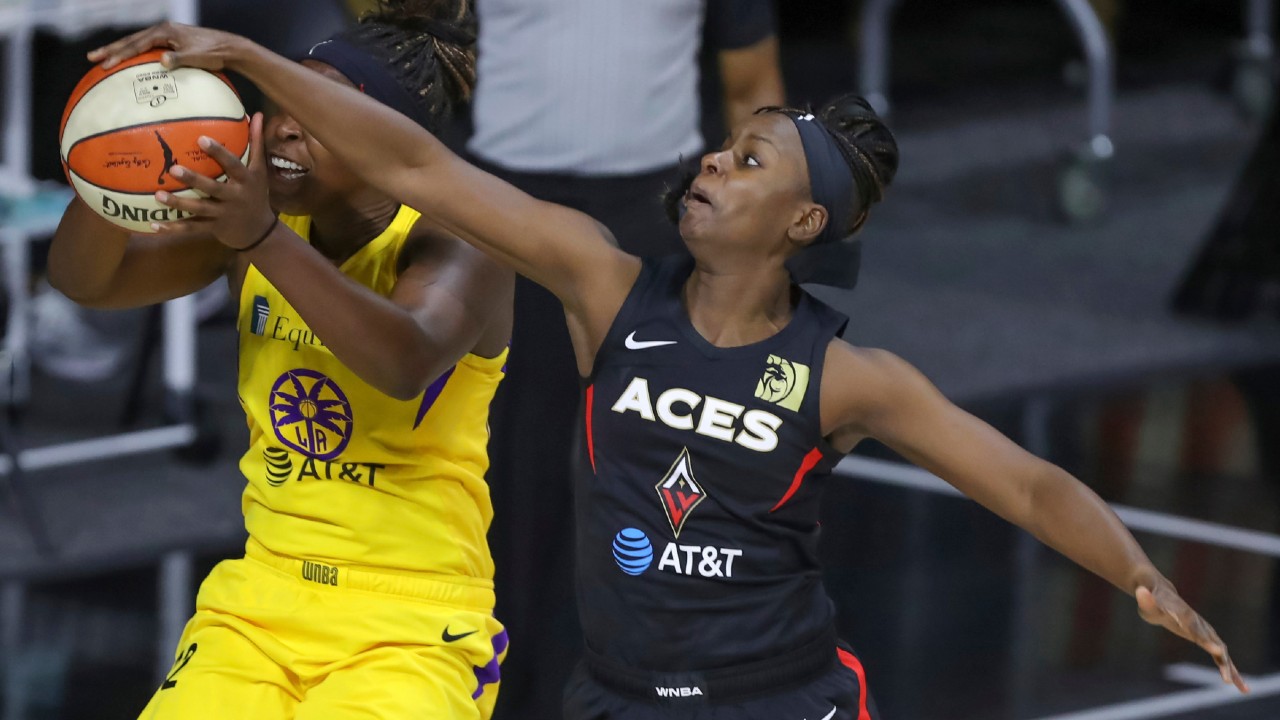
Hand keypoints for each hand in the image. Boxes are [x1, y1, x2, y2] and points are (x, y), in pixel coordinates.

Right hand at [87, 21, 245, 71]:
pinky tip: (127, 63)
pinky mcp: (170, 42)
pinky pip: (146, 48)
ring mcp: (165, 35)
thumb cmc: (214, 53)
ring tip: (102, 59)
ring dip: (119, 50)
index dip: (119, 53)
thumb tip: (161, 61)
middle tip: (91, 58)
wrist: (229, 47)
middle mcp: (162, 31)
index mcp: (164, 32)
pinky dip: (133, 54)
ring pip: (136, 43)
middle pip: (130, 40)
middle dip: (111, 49)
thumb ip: (179, 59)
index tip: (105, 63)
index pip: (136, 44)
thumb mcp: (197, 57)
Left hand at [152, 113, 276, 250]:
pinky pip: (192, 228)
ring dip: (178, 204)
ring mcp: (222, 214)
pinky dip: (173, 228)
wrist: (260, 232)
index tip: (201, 138)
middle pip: (213, 188)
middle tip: (173, 169)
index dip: (219, 153)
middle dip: (194, 180)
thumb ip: (256, 143)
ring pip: (199, 209)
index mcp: (245, 181)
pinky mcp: (213, 227)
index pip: (233, 165)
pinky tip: (155, 225)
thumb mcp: (260, 170)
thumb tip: (257, 113)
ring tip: (157, 195)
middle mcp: (234, 197)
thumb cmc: (257, 195)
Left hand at [1135, 576, 1248, 692]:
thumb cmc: (1152, 600)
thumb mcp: (1146, 601)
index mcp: (1186, 616)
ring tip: (1242, 688)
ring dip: (1231, 669)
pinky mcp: (1206, 639)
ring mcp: (1205, 632)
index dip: (1206, 640)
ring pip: (1221, 652)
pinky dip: (1230, 670)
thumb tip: (1140, 592)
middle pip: (1213, 643)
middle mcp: (1200, 624)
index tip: (1217, 650)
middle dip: (1221, 660)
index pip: (1196, 629)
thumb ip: (1145, 599)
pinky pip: (1220, 657)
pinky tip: (1240, 686)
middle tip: (1226, 678)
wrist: (1163, 594)